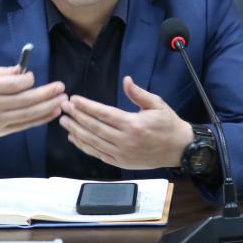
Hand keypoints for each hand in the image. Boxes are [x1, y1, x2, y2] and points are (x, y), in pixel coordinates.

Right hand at [0, 66, 65, 147]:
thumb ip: (2, 72)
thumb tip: (23, 70)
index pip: (14, 84)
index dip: (28, 80)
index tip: (32, 77)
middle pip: (25, 100)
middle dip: (46, 94)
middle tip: (61, 87)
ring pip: (28, 114)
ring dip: (48, 107)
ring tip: (62, 100)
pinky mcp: (2, 131)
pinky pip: (25, 125)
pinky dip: (41, 120)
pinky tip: (53, 113)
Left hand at [59, 76, 192, 169]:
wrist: (179, 149)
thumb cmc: (168, 124)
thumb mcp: (157, 104)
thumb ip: (138, 93)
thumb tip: (126, 80)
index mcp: (133, 124)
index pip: (103, 114)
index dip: (86, 106)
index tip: (74, 99)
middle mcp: (125, 140)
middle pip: (94, 127)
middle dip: (77, 116)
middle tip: (63, 107)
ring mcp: (122, 153)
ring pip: (93, 142)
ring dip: (76, 131)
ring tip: (64, 121)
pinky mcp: (121, 162)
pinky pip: (98, 154)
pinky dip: (84, 146)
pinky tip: (74, 138)